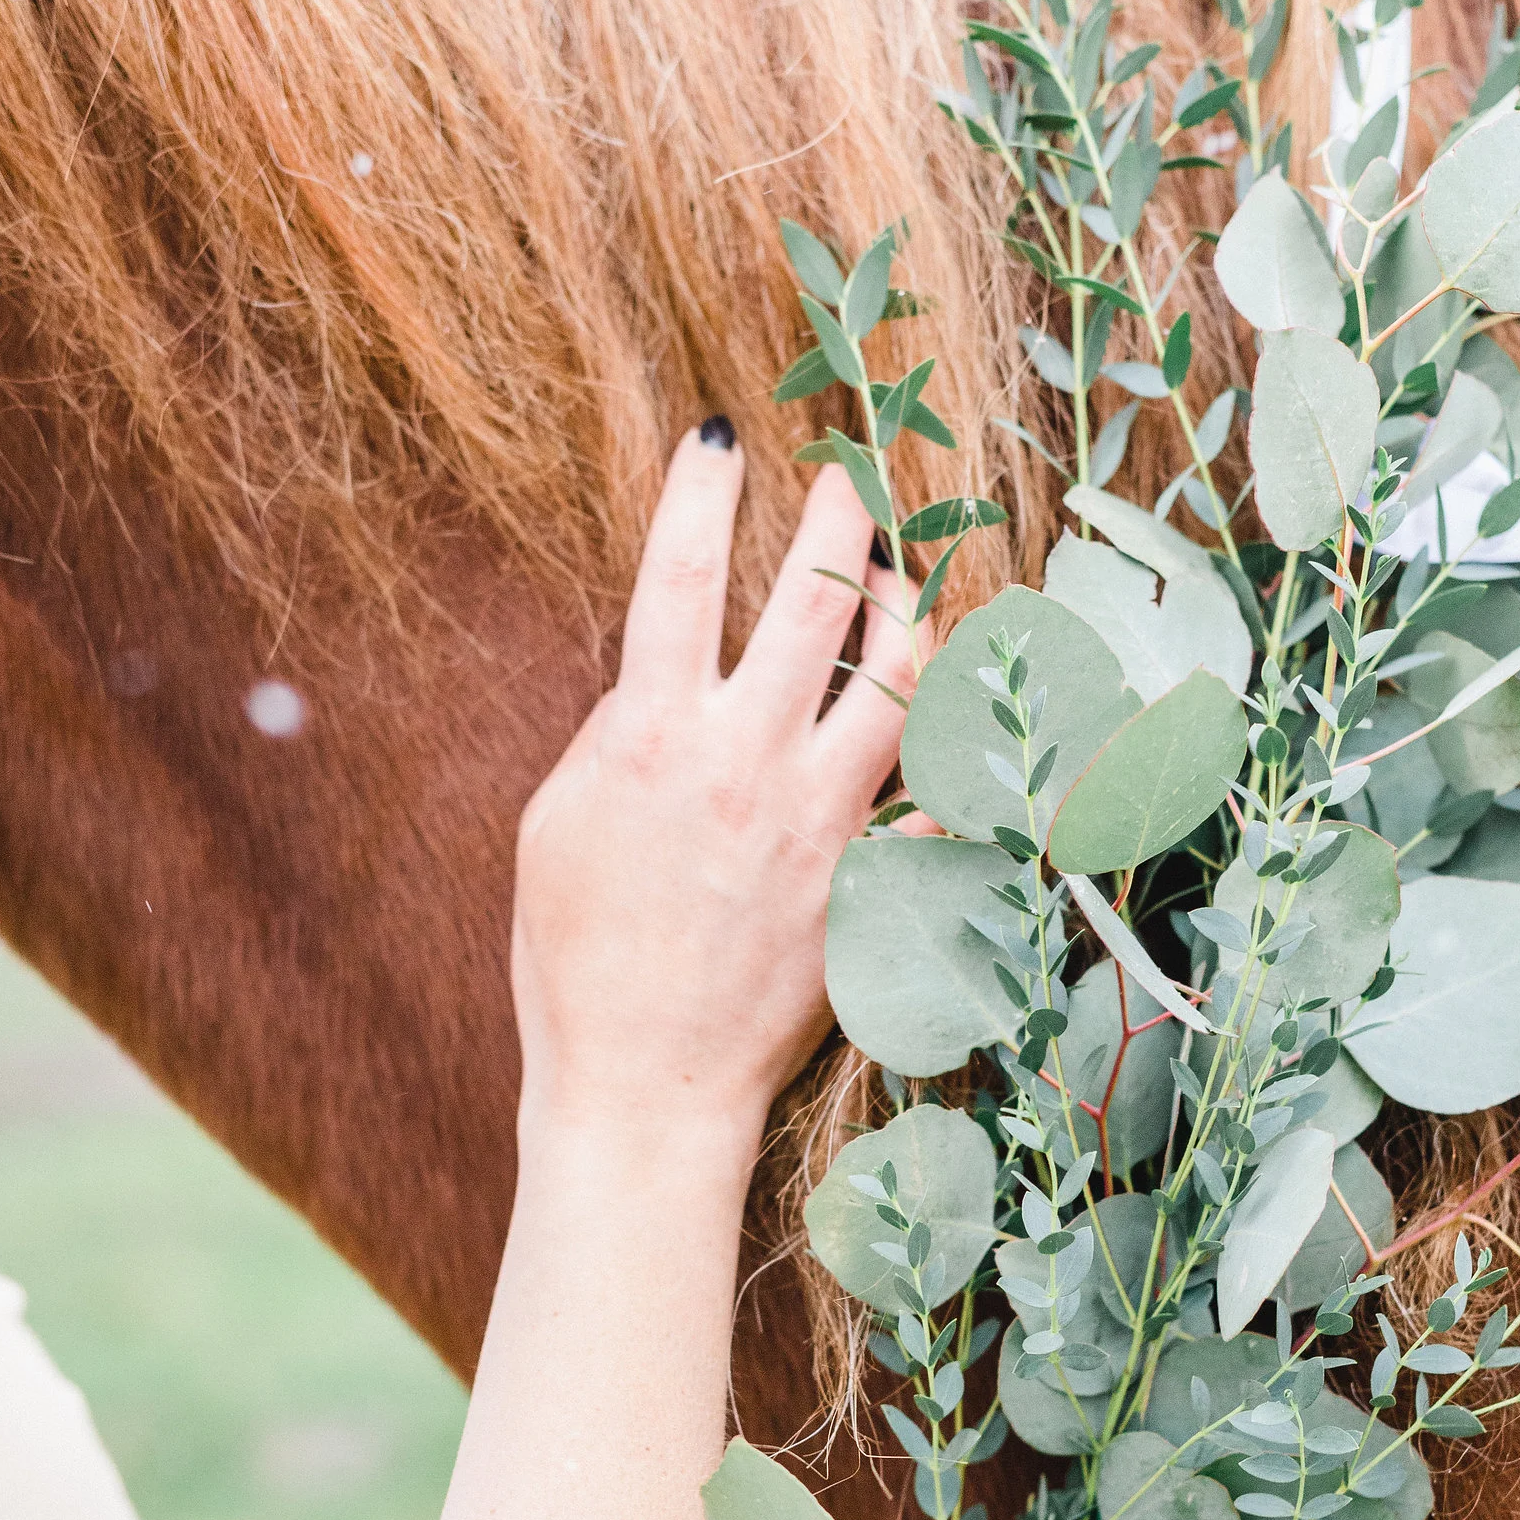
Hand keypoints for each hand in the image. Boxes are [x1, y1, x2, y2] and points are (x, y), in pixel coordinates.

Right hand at [511, 424, 918, 1160]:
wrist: (644, 1084)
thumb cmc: (574, 962)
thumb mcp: (555, 828)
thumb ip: (611, 735)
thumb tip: (658, 674)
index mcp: (651, 737)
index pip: (678, 575)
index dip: (701, 489)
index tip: (722, 434)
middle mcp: (746, 762)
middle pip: (814, 600)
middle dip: (837, 516)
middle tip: (848, 479)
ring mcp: (821, 820)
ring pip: (901, 679)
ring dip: (910, 612)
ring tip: (902, 583)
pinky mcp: (870, 880)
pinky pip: (942, 793)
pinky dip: (961, 744)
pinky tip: (964, 707)